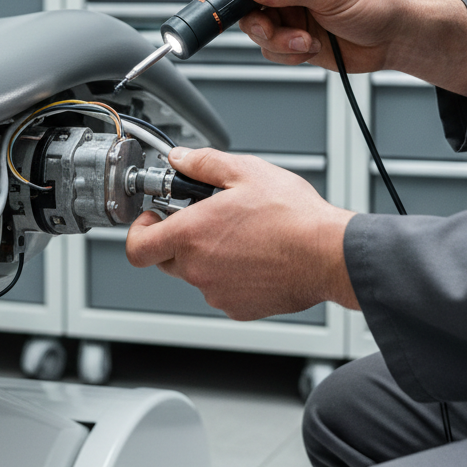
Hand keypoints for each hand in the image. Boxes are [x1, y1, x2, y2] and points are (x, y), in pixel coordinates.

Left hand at [126, 147, 357, 320]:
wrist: (328, 254)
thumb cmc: (292, 216)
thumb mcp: (245, 171)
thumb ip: (203, 162)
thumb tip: (179, 158)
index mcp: (190, 235)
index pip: (137, 246)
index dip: (140, 230)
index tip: (155, 217)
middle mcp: (198, 269)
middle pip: (166, 258)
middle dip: (179, 238)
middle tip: (206, 218)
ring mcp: (217, 292)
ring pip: (197, 273)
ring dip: (208, 255)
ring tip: (242, 234)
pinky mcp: (239, 308)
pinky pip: (222, 290)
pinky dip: (231, 274)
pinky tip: (256, 255)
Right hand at [201, 0, 466, 95]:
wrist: (396, 40)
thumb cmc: (377, 2)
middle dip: (256, 19)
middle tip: (267, 26)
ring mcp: (290, 12)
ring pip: (256, 29)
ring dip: (276, 40)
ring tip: (304, 41)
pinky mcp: (294, 38)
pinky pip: (271, 50)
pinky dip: (287, 54)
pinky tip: (311, 48)